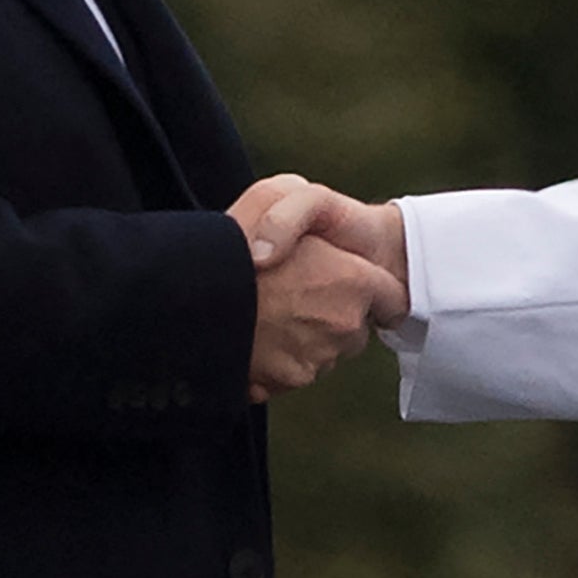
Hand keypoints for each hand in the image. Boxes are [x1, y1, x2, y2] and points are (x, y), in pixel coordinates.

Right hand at [228, 176, 403, 402]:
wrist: (187, 298)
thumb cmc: (233, 241)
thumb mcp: (275, 194)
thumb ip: (318, 218)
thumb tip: (329, 249)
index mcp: (352, 281)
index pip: (390, 296)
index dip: (370, 287)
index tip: (350, 284)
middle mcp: (344, 325)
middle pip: (356, 328)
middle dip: (335, 313)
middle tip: (295, 293)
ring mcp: (317, 359)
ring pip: (326, 352)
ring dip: (306, 336)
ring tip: (269, 312)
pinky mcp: (287, 383)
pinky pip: (294, 371)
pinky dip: (279, 358)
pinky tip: (255, 335)